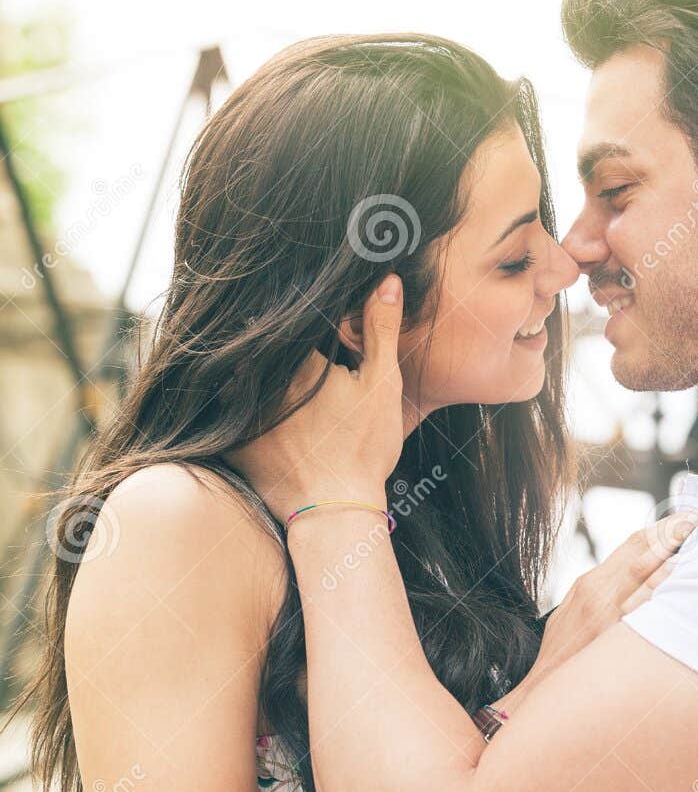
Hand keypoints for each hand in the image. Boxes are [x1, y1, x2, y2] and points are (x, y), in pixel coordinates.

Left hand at [227, 274, 404, 523]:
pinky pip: (218, 415)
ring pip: (233, 377)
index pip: (287, 321)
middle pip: (256, 347)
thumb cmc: (363, 449)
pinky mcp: (229, 442)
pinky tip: (223, 400)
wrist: (335, 512)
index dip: (294, 315)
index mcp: (295, 358)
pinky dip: (222, 406)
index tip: (297, 310)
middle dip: (260, 338)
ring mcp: (241, 413)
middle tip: (262, 326)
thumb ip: (381, 329)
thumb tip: (387, 279)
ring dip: (237, 369)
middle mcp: (260, 380)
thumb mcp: (382, 384)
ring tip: (239, 357)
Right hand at [497, 509, 697, 710]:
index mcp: (591, 582)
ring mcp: (607, 615)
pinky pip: (647, 610)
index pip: (634, 542)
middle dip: (677, 531)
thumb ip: (603, 589)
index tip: (689, 515)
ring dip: (679, 558)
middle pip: (645, 550)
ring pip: (649, 576)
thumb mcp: (575, 609)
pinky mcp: (613, 638)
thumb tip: (634, 571)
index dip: (664, 526)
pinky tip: (688, 584)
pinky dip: (667, 593)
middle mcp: (599, 592)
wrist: (544, 687)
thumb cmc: (563, 651)